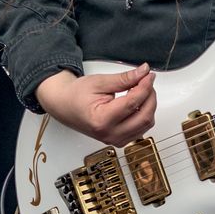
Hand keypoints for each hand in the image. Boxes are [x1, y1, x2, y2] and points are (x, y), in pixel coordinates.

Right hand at [34, 66, 156, 144]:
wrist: (64, 106)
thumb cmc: (76, 95)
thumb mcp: (99, 82)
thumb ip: (124, 79)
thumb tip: (143, 73)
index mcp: (101, 120)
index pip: (133, 103)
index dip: (145, 86)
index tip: (148, 75)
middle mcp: (109, 134)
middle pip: (144, 117)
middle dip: (150, 96)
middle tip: (146, 81)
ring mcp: (115, 140)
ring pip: (146, 124)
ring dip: (149, 106)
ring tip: (140, 90)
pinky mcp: (119, 140)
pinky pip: (141, 129)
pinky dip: (144, 115)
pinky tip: (137, 103)